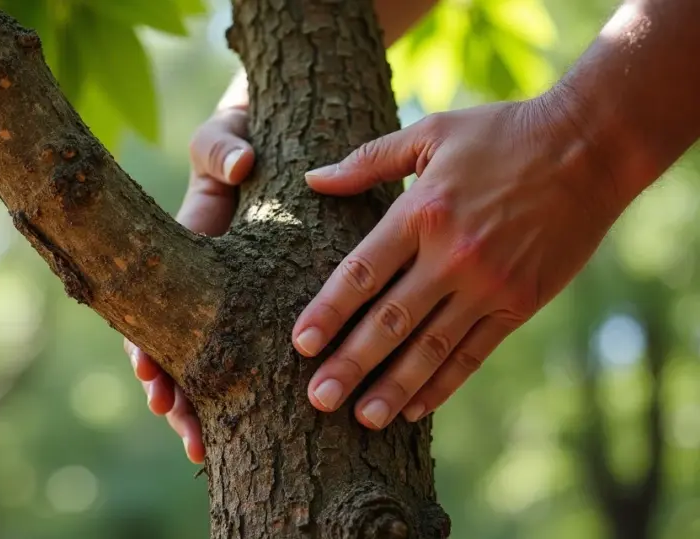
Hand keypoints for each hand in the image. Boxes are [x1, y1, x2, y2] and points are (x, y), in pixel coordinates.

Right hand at [123, 104, 253, 463]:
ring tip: (204, 452)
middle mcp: (196, 288)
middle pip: (173, 355)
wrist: (263, 140)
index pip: (149, 312)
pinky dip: (243, 392)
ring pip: (206, 367)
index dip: (146, 351)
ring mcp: (224, 302)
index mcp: (178, 256)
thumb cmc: (239, 137)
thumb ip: (223, 147)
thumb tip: (241, 166)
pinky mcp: (255, 307)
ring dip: (202, 410)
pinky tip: (248, 430)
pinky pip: (247, 354)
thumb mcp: (225, 137)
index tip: (151, 383)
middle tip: (189, 441)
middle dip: (175, 400)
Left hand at [293, 92, 617, 428]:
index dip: (328, 311)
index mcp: (421, 211)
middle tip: (318, 398)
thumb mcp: (431, 134)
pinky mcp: (519, 304)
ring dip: (393, 386)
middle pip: (390, 320)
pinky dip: (443, 383)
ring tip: (361, 419)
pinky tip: (416, 408)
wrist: (591, 147)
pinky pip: (474, 353)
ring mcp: (489, 284)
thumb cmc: (503, 134)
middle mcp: (452, 254)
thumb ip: (369, 160)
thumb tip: (313, 179)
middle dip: (350, 363)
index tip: (300, 344)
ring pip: (430, 346)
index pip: (361, 272)